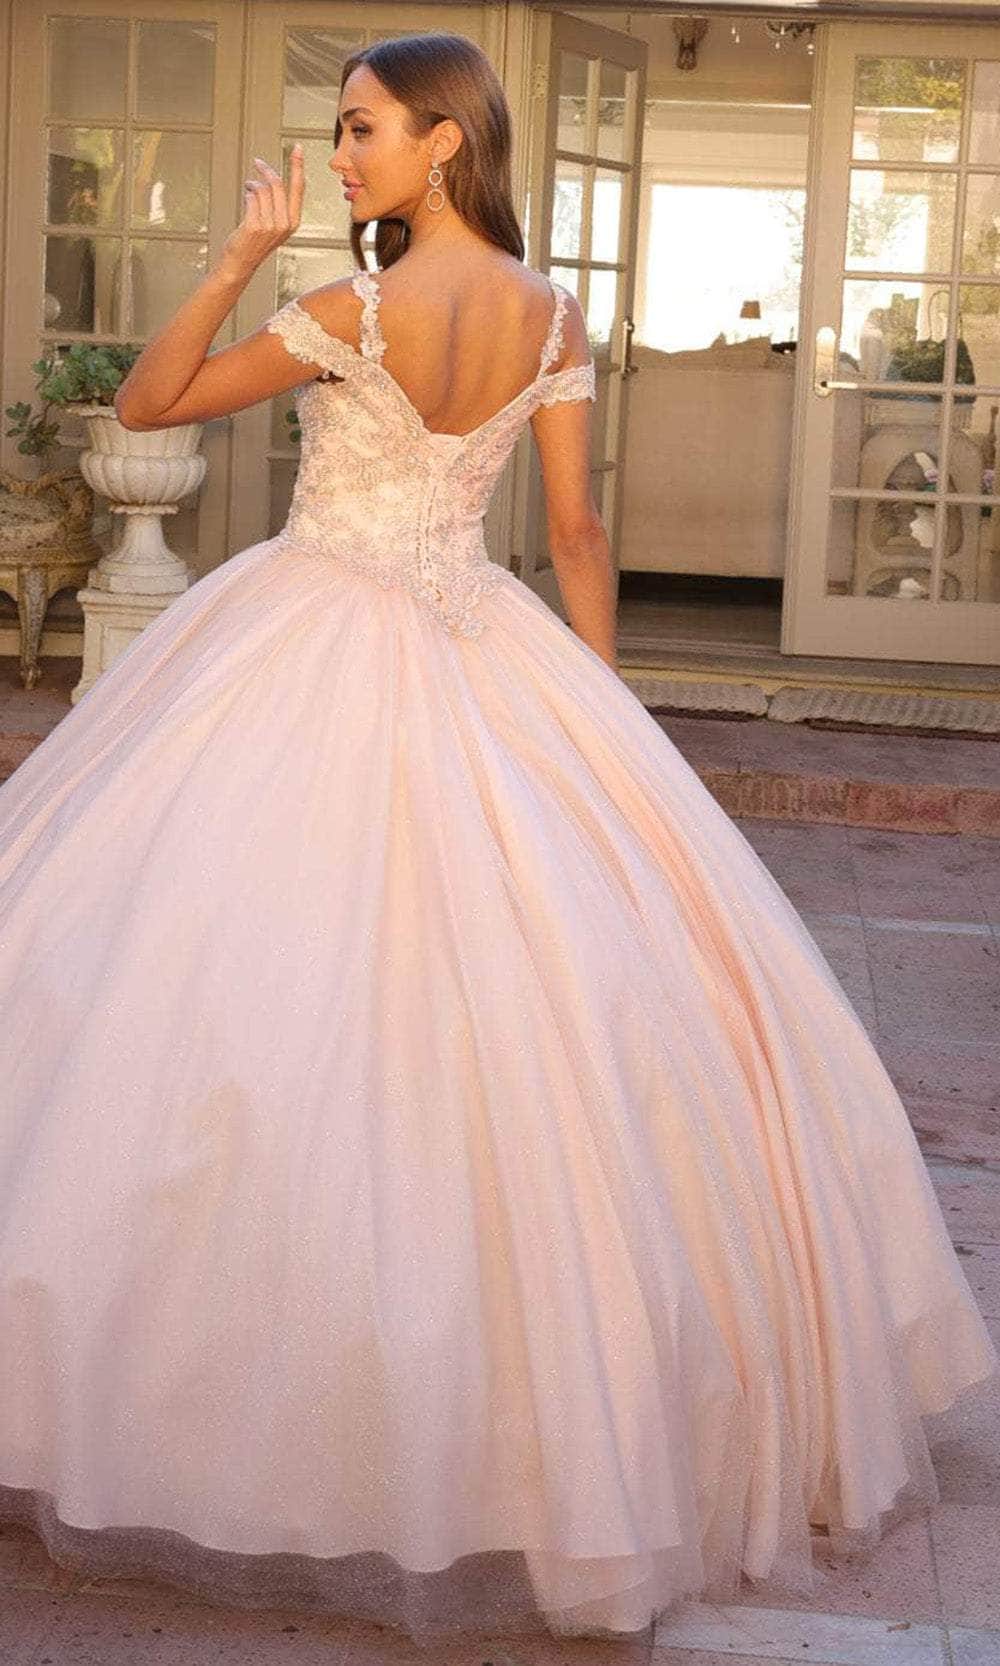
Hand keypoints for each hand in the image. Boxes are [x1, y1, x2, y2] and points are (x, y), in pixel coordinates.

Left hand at [217, 145, 304, 279]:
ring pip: (262, 189)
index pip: (298, 188)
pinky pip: (251, 197)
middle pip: (277, 184)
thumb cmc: (254, 244)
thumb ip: (278, 206)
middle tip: (258, 163)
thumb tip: (272, 179)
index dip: (297, 166)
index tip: (297, 149)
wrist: (240, 263)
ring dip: (252, 184)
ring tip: (248, 187)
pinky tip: (246, 196)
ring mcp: (270, 225)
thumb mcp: (273, 226)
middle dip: (265, 169)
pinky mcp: (255, 225)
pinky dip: (247, 193)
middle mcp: (284, 224)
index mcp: (293, 222)